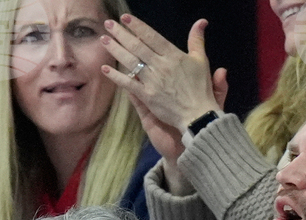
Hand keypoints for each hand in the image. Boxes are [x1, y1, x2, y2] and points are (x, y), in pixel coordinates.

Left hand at [101, 16, 226, 136]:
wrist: (198, 115)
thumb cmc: (201, 88)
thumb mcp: (201, 61)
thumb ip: (197, 40)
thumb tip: (201, 21)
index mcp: (173, 56)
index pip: (152, 36)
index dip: (137, 26)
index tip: (125, 18)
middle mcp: (161, 66)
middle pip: (137, 46)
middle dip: (121, 33)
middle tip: (108, 24)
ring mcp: (153, 81)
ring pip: (130, 62)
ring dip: (115, 49)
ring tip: (104, 39)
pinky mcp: (147, 96)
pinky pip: (128, 83)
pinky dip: (116, 76)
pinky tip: (105, 68)